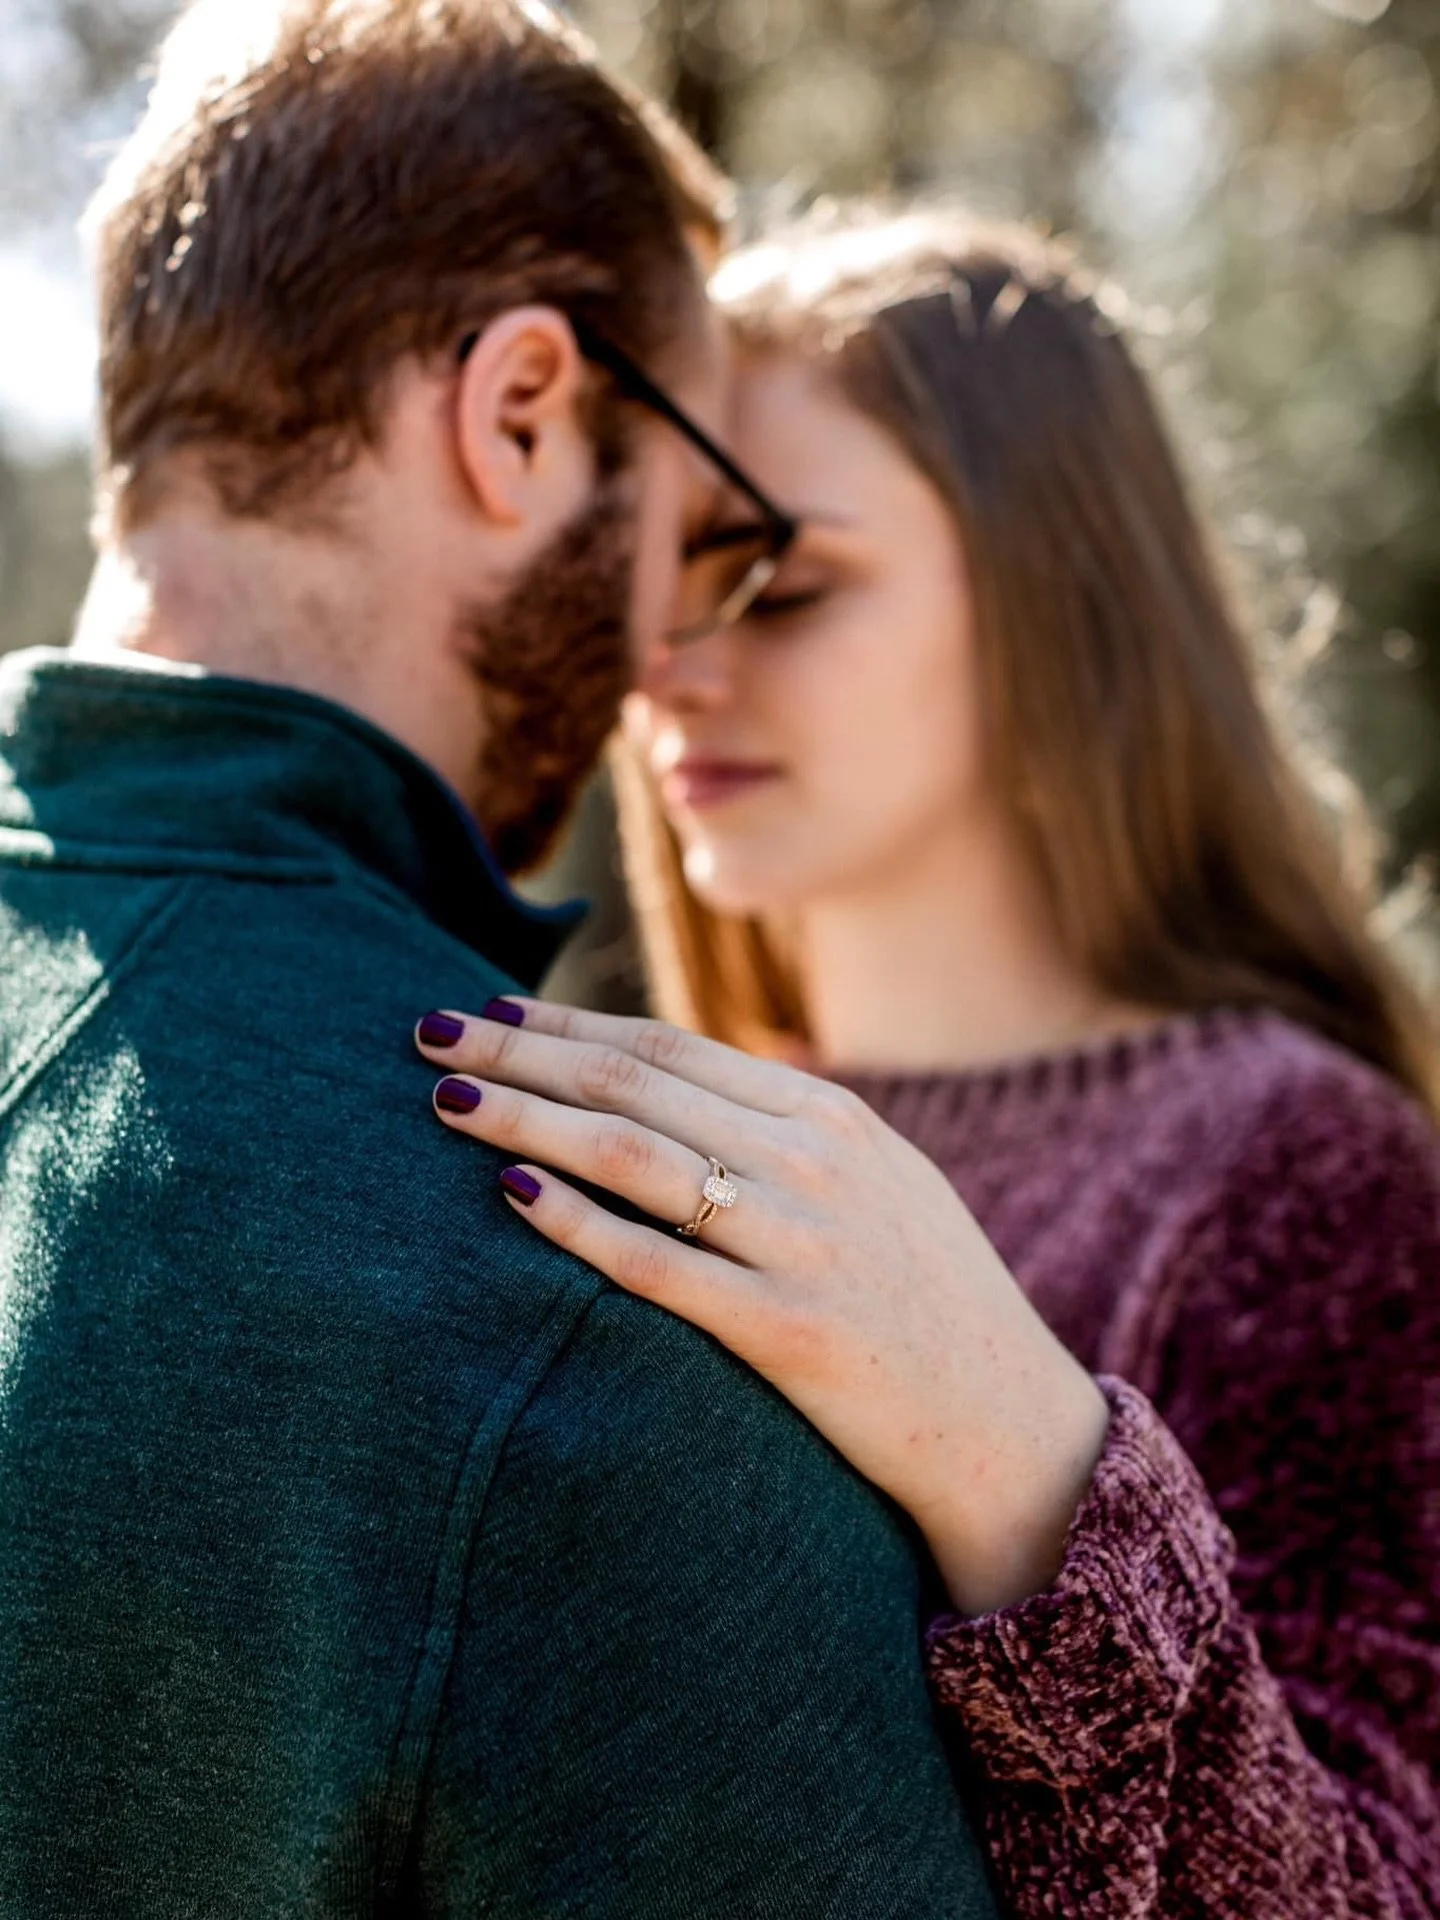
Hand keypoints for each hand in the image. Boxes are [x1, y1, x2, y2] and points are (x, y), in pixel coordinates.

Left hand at [416, 998, 1109, 1614]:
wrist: (1011, 1430)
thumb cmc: (927, 1302)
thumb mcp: (879, 1185)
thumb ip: (787, 1132)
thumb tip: (672, 1090)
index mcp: (830, 1116)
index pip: (667, 1046)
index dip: (567, 1022)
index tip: (491, 1008)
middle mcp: (813, 1162)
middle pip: (632, 1083)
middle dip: (520, 1051)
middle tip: (428, 1028)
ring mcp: (800, 1244)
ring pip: (630, 1155)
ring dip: (525, 1118)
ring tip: (444, 1097)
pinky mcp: (786, 1333)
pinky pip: (655, 1266)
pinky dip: (576, 1224)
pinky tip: (509, 1195)